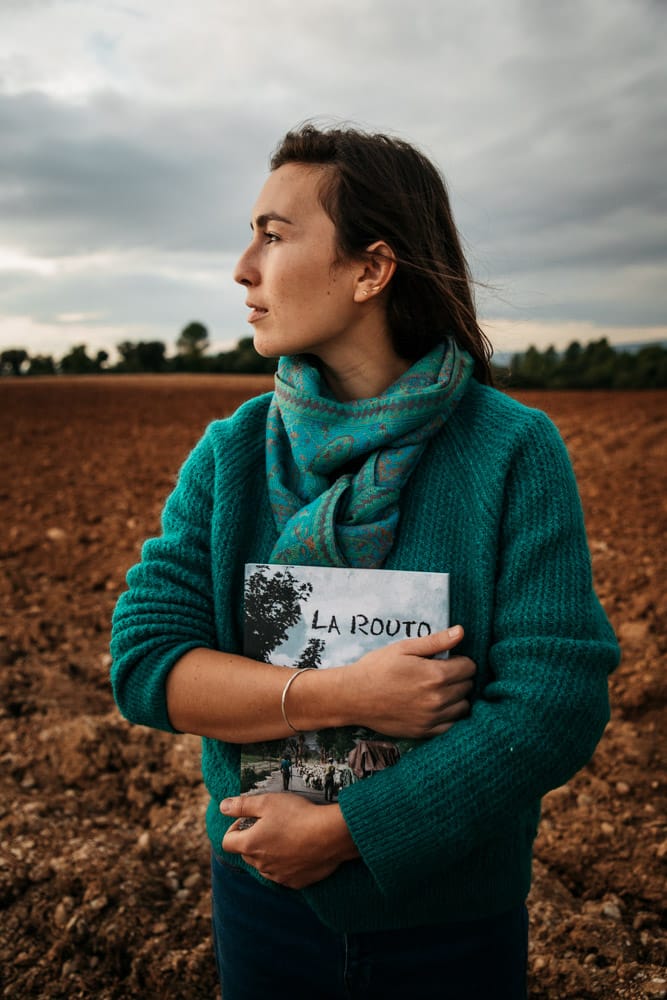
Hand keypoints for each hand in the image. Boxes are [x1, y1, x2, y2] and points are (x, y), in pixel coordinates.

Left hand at [221, 793, 358, 888]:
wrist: (331, 835)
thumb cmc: (298, 815)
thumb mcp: (267, 802)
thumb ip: (242, 805)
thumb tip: (222, 806)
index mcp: (250, 845)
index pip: (227, 842)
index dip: (234, 827)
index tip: (249, 818)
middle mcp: (261, 865)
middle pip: (246, 853)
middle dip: (252, 838)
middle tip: (271, 823)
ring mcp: (277, 876)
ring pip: (264, 864)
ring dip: (269, 852)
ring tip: (287, 835)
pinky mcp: (294, 882)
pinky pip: (282, 873)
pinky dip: (285, 863)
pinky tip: (299, 848)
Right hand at [344, 625, 474, 738]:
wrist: (354, 696)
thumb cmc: (377, 668)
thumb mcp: (404, 648)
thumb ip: (436, 641)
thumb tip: (461, 631)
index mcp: (435, 675)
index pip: (469, 667)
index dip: (461, 660)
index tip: (448, 660)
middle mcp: (437, 699)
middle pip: (468, 686)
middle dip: (459, 677)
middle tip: (440, 673)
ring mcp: (432, 718)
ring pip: (463, 707)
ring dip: (456, 697)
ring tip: (439, 689)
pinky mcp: (424, 732)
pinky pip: (451, 725)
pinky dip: (449, 715)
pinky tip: (436, 706)